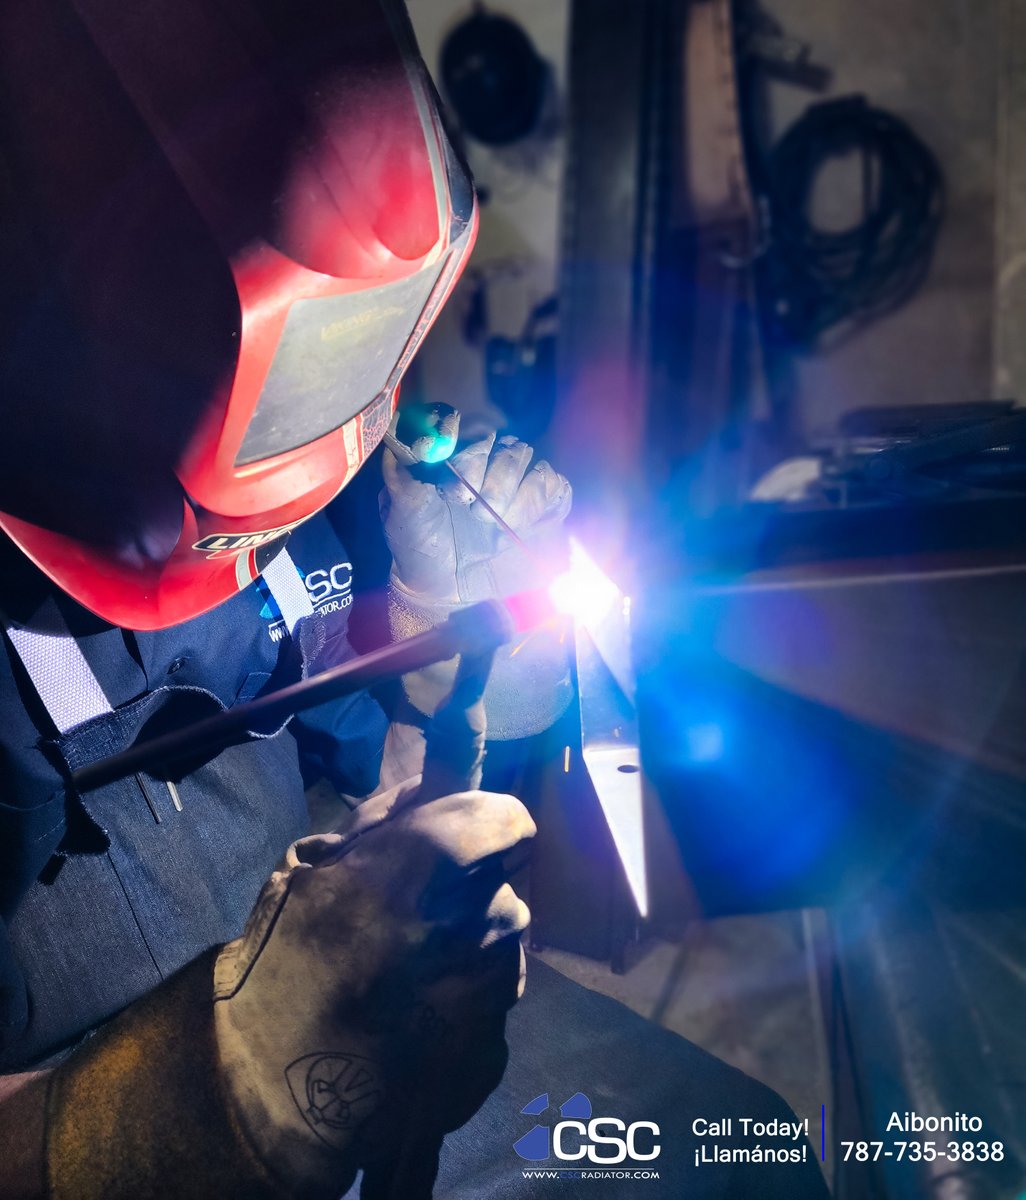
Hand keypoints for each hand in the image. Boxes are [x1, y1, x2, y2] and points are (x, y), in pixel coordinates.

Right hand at [213, 778, 534, 1195]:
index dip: (483, 824)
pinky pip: (489, 1003)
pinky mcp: (495, 1048)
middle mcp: (482, 922)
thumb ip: (389, 813)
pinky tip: (409, 1023)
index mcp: (435, 865)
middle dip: (465, 892)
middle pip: (501, 885)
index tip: (457, 839)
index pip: (510, 817)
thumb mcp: (314, 862)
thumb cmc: (281, 961)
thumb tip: (442, 769)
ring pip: (498, 945)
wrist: (270, 1091)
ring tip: (401, 980)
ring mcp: (494, 993)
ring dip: (464, 949)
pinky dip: (459, 1005)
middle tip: (406, 921)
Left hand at [381, 433, 571, 605]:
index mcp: (458, 457)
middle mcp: (491, 464)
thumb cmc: (417, 542)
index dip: (471, 462)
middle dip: (496, 485)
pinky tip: (518, 524)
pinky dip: (541, 503)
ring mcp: (518, 485)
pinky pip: (557, 487)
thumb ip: (403, 470)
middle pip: (512, 450)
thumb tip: (415, 438)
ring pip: (536, 467)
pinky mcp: (541, 507)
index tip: (455, 494)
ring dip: (518, 499)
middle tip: (476, 515)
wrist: (441, 585)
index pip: (481, 437)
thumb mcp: (400, 509)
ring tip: (494, 526)